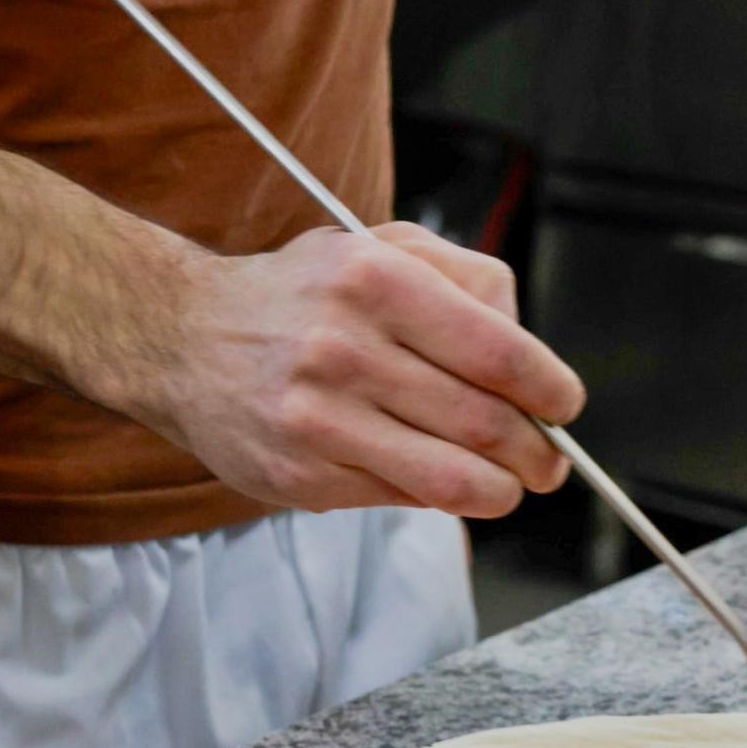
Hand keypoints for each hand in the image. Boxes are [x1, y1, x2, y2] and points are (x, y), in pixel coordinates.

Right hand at [152, 222, 585, 516]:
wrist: (182, 338)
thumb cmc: (301, 295)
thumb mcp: (381, 247)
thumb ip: (467, 280)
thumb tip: (533, 358)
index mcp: (376, 279)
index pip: (501, 355)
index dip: (552, 392)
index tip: (564, 406)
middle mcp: (345, 348)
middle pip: (486, 425)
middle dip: (537, 454)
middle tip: (548, 462)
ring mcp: (319, 420)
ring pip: (453, 479)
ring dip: (500, 491)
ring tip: (508, 483)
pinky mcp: (302, 477)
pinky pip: (402, 500)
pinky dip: (436, 496)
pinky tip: (433, 476)